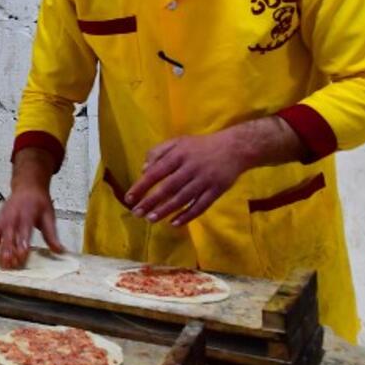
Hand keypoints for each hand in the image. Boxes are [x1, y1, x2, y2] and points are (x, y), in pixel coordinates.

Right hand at [0, 184, 64, 269]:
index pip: (24, 229)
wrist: (27, 186)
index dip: (22, 243)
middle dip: (6, 249)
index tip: (22, 256)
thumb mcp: (49, 216)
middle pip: (8, 233)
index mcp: (27, 213)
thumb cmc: (39, 203)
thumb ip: (52, 235)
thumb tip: (59, 251)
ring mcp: (3, 217)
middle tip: (7, 264)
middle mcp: (13, 215)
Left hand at [124, 131, 248, 226]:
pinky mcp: (216, 190)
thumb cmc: (201, 146)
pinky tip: (175, 223)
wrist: (235, 148)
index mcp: (178, 155)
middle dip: (151, 202)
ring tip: (151, 219)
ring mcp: (205, 180)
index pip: (156, 172)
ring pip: (183, 199)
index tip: (129, 198)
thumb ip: (158, 152)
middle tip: (137, 213)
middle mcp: (190, 168)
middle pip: (168, 188)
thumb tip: (143, 170)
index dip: (141, 186)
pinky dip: (187, 215)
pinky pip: (200, 206)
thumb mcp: (178, 142)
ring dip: (166, 211)